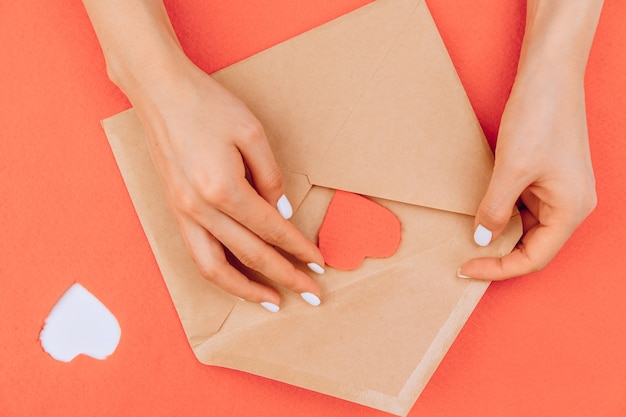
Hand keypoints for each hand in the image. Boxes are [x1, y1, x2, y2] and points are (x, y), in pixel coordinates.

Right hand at [129, 58, 324, 309]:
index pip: (270, 230)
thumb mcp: (251, 133)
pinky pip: (196, 254)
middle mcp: (199, 208)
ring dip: (245, 289)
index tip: (318, 263)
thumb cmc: (207, 105)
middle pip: (249, 255)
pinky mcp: (174, 210)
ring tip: (271, 300)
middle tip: (310, 293)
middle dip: (284, 277)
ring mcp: (182, 213)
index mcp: (223, 188)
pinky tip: (236, 277)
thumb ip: (270, 177)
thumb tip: (281, 213)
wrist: (159, 92)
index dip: (297, 248)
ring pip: (213, 268)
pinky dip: (218, 273)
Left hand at [458, 71, 596, 279]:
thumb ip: (496, 209)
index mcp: (571, 210)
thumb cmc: (539, 117)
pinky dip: (502, 212)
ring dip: (499, 233)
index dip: (498, 268)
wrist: (550, 73)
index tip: (466, 267)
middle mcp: (570, 205)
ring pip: (526, 226)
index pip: (534, 258)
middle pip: (532, 246)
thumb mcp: (511, 169)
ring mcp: (559, 190)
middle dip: (498, 254)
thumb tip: (482, 238)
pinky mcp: (547, 176)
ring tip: (467, 237)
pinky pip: (524, 206)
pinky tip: (480, 212)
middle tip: (463, 258)